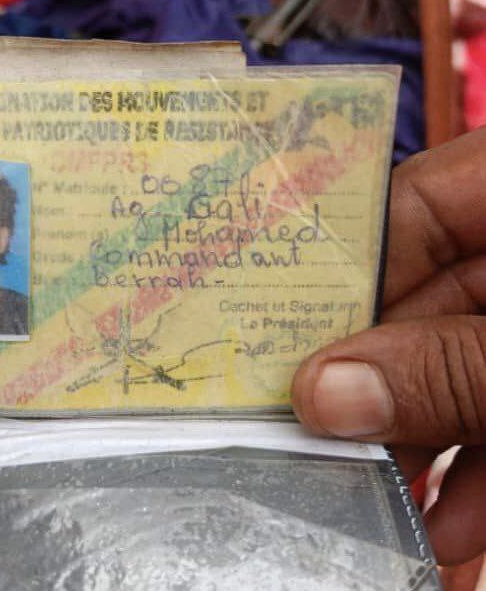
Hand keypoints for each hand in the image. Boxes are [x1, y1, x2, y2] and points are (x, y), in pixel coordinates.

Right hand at [291, 126, 485, 567]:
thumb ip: (453, 368)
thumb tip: (322, 394)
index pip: (396, 212)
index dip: (331, 279)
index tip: (277, 349)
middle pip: (417, 304)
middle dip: (375, 390)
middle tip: (313, 446)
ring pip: (461, 368)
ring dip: (431, 449)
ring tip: (388, 518)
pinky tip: (462, 528)